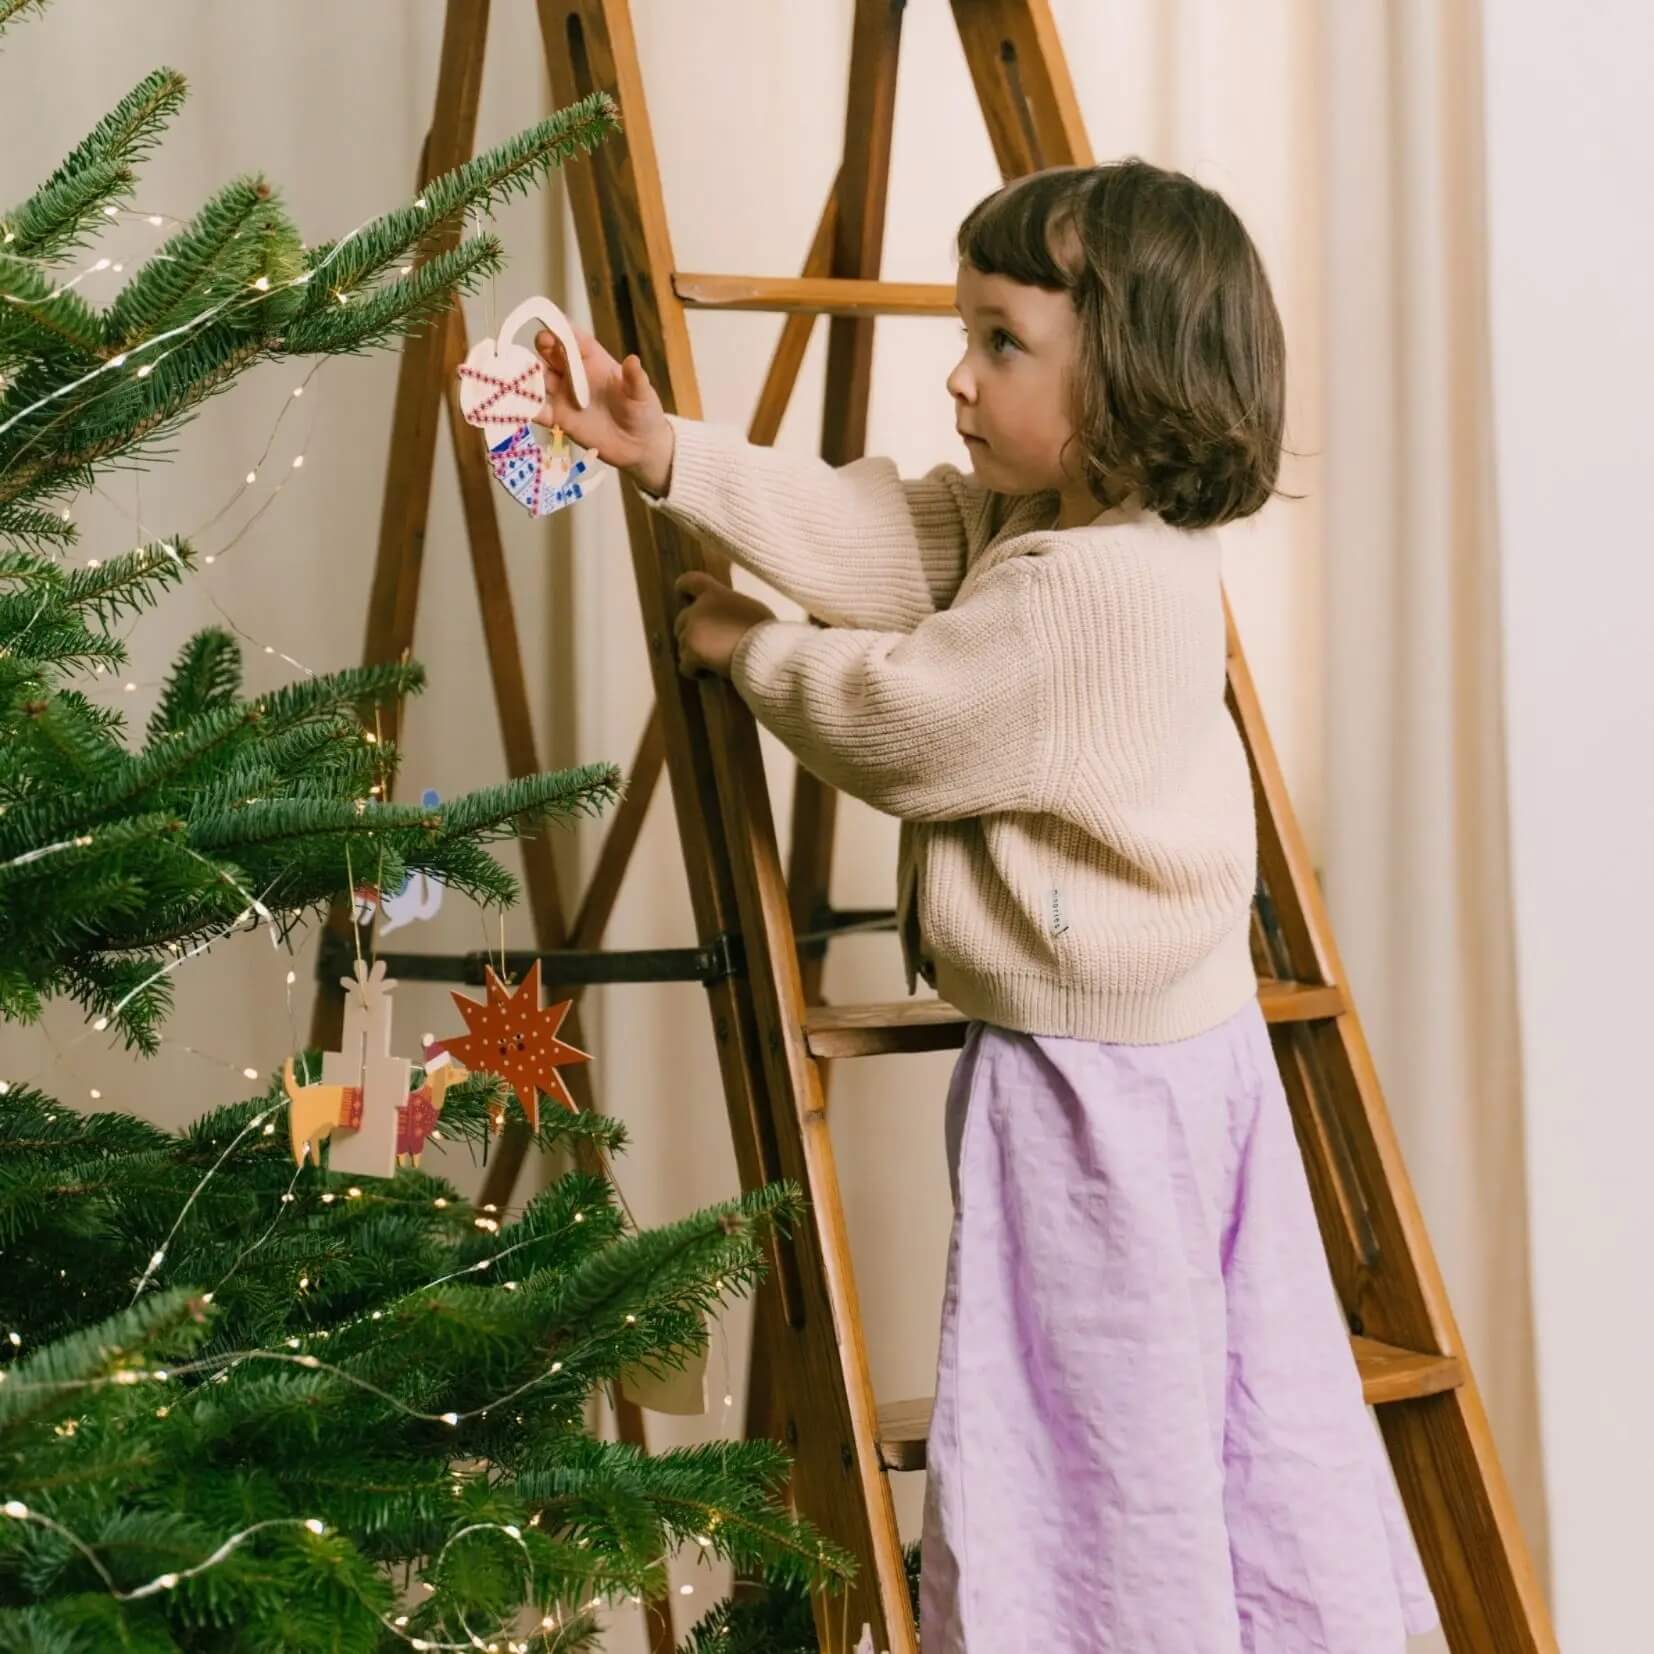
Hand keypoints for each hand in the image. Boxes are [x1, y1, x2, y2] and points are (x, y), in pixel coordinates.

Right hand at [531, 322, 673, 490]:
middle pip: (549, 353)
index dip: (559, 329)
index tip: (549, 328)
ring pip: (537, 378)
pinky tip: (516, 406)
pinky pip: (537, 409)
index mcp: (593, 360)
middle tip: (537, 353)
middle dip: (541, 349)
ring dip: (526, 376)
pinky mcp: (558, 418)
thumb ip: (635, 379)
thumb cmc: (642, 413)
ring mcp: (564, 395)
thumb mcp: (642, 395)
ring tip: (517, 377)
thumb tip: (633, 361)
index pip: (571, 338)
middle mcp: (574, 373)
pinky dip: (525, 407)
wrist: (639, 447)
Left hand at [674, 571, 774, 679]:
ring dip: (694, 654)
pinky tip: (709, 674)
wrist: (766, 651)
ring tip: (713, 662)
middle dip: (692, 634)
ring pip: (682, 646)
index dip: (683, 588)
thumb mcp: (750, 608)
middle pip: (682, 620)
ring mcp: (692, 632)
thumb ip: (730, 607)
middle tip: (709, 646)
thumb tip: (726, 618)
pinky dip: (695, 672)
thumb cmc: (766, 631)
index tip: (683, 595)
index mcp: (714, 594)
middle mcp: (698, 610)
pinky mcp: (691, 653)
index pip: (690, 581)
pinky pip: (685, 666)